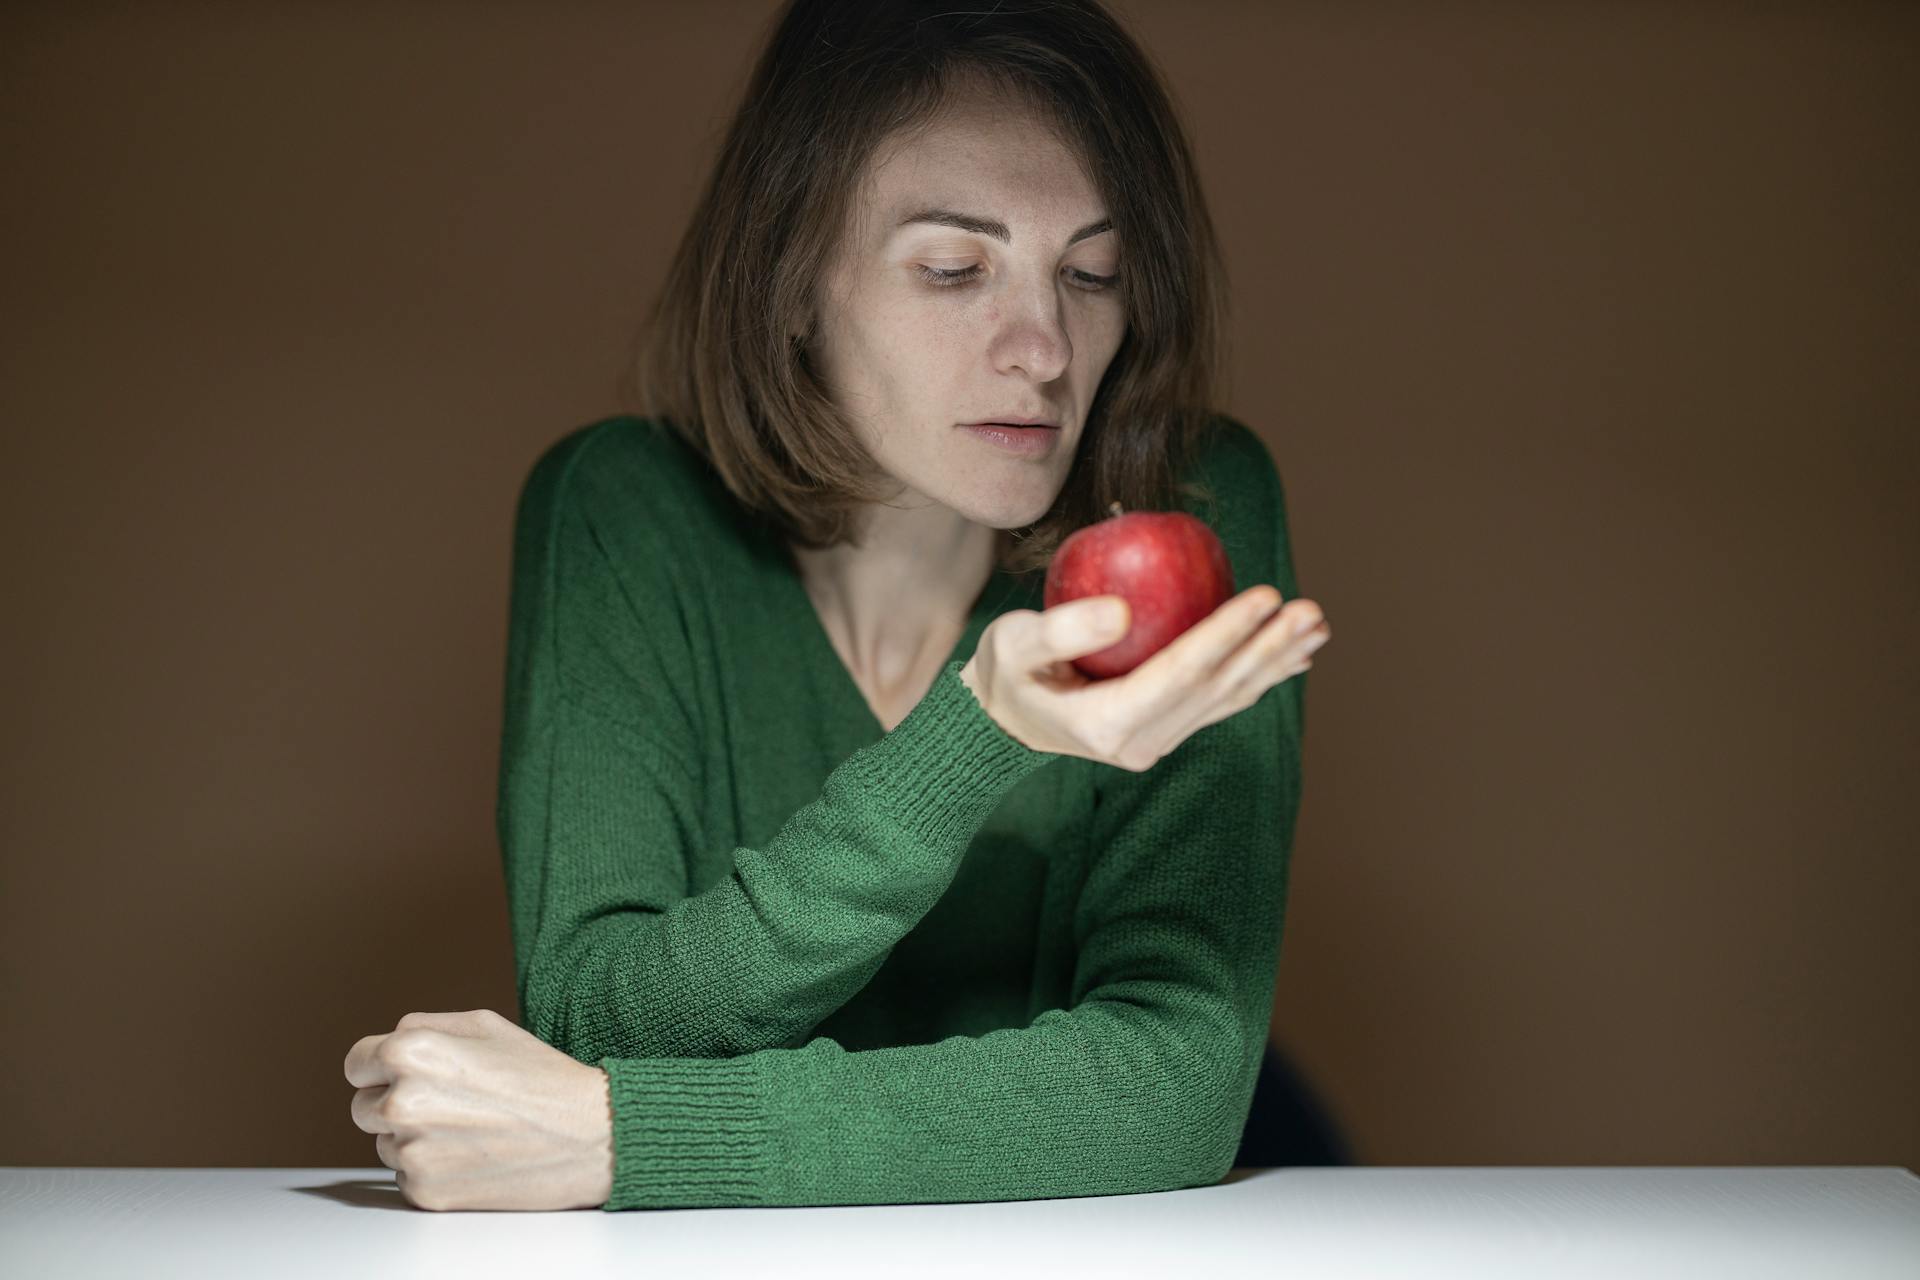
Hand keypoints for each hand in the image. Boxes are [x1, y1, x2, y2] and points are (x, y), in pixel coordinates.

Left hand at [344, 1008, 613, 1210]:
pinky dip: (433, 1169)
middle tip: (449, 1102)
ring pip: (385, 1144)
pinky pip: (406, 1177)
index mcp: (410, 1052)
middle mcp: (402, 1102)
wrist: (588, 1135)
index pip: (355, 1064)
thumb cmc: (541, 1076)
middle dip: (394, 1104)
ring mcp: (411, 1151)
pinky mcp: (424, 1192)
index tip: (403, 1076)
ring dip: (415, 1138)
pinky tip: (474, 1154)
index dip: (379, 1068)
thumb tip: (385, 1043)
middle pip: (363, 1107)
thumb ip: (424, 1026)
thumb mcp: (485, 1025)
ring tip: (470, 1127)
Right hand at [959, 585, 1328, 771]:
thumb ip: (1060, 629)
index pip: (1182, 672)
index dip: (1227, 633)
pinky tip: (1293, 656)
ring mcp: (1157, 742)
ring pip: (1228, 699)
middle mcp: (1142, 742)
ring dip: (1276, 662)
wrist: (1001, 720)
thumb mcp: (1014, 644)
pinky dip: (1260, 678)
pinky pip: (1220, 703)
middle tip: (1310, 610)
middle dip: (1268, 647)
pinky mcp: (1165, 733)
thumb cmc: (1005, 671)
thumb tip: (1119, 610)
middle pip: (1217, 689)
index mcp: (1109, 723)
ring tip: (1317, 628)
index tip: (1265, 594)